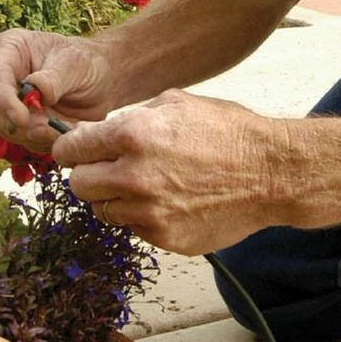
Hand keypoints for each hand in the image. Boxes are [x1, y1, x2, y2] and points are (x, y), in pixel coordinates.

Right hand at [0, 29, 115, 150]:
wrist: (103, 82)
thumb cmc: (87, 63)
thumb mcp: (75, 64)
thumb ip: (53, 79)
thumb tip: (35, 92)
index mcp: (10, 50)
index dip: (3, 101)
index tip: (22, 119)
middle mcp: (3, 77)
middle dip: (18, 124)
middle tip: (49, 128)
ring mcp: (9, 103)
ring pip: (6, 129)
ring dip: (36, 135)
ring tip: (67, 125)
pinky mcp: (21, 125)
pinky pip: (24, 141)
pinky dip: (45, 142)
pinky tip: (65, 129)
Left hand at [52, 89, 294, 255]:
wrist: (272, 173)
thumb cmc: (227, 132)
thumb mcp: (175, 104)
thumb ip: (130, 119)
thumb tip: (96, 133)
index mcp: (132, 135)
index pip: (69, 150)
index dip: (70, 150)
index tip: (75, 152)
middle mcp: (134, 176)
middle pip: (78, 185)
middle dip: (88, 175)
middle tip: (108, 170)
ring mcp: (149, 212)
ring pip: (103, 211)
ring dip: (115, 199)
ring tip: (146, 185)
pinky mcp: (164, 237)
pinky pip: (134, 228)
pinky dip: (143, 217)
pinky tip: (169, 201)